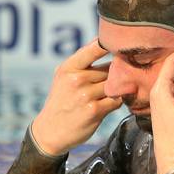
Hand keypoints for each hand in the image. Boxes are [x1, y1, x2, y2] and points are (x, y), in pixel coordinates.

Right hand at [32, 39, 122, 155]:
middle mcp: (77, 79)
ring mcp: (86, 95)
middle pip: (110, 69)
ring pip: (115, 84)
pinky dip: (116, 101)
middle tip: (121, 77)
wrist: (50, 131)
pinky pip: (116, 100)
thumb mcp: (64, 76)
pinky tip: (108, 104)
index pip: (95, 48)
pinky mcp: (95, 110)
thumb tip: (106, 43)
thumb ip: (82, 61)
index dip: (111, 44)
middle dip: (117, 73)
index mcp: (69, 67)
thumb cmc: (62, 100)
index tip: (123, 43)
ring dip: (118, 89)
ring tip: (111, 93)